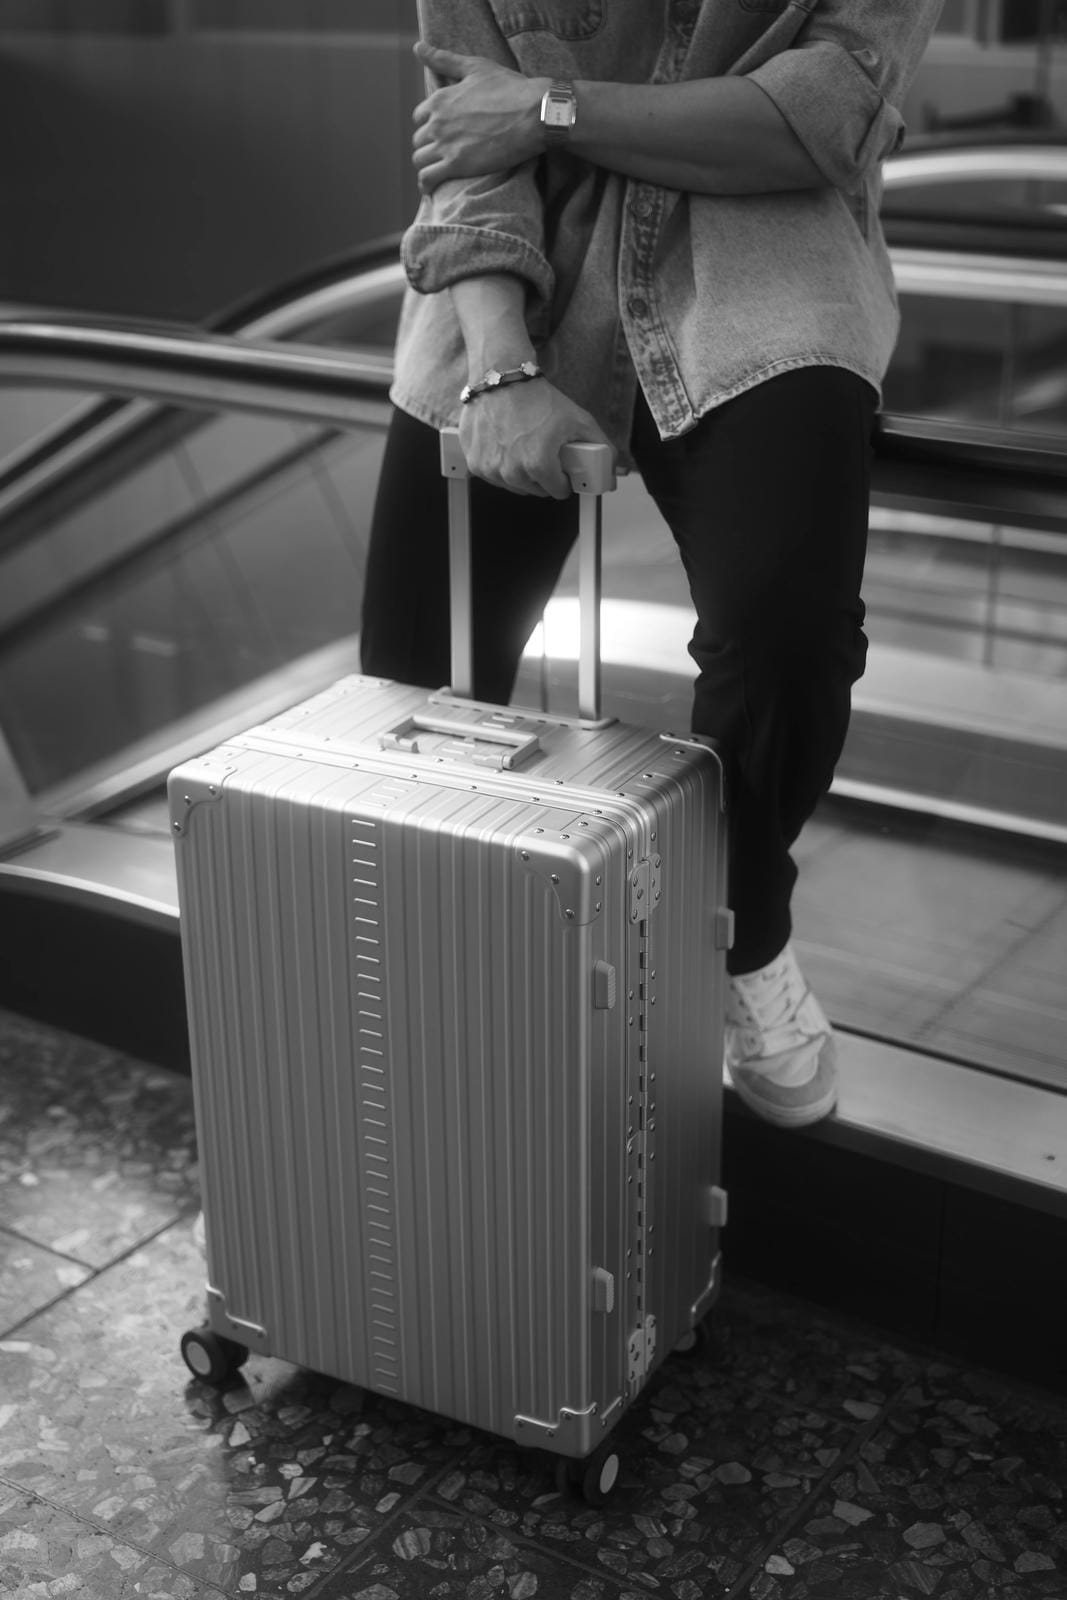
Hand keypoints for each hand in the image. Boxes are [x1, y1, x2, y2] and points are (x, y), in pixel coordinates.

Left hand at [413, 42, 547, 193]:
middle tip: (444, 153)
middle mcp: (437, 122)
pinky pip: (428, 179)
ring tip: (437, 170)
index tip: (442, 131)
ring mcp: (445, 144)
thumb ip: (444, 60)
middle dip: (429, 146)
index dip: (430, 124)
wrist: (534, 114)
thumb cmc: (510, 88)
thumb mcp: (475, 67)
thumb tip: (417, 47)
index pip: (419, 117)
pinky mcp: (456, 165)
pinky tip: (431, 189)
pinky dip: (426, 184)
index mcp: (440, 99)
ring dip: (426, 165)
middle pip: (419, 140)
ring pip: (419, 160)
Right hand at [459, 378, 613, 498]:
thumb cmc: (537, 398)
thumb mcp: (578, 420)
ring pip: (514, 485)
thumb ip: (601, 447)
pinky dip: (500, 466)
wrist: (501, 378)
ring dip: (520, 472)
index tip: (561, 466)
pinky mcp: (474, 462)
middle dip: (543, 475)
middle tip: (543, 450)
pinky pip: (493, 476)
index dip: (563, 478)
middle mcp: (512, 471)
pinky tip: (505, 445)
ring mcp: (490, 468)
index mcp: (538, 464)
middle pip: (536, 490)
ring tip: (523, 446)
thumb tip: (610, 471)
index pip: (558, 491)